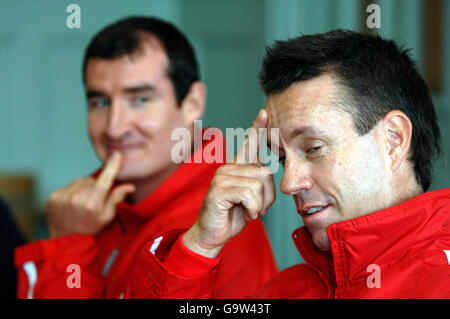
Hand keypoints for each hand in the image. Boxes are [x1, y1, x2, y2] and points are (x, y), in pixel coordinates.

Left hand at [47, 152, 134, 237]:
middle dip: (96, 186)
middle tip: (94, 201)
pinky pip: (69, 186)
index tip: (117, 154)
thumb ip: (117, 199)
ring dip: (84, 188)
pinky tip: (72, 203)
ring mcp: (64, 197)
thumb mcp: (107, 217)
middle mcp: (77, 199)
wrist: (65, 240)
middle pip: (92, 180)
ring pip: (80, 181)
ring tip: (83, 202)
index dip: (112, 166)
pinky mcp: (54, 196)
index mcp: (93, 204)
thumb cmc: (91, 229)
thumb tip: (130, 186)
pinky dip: (72, 191)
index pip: (105, 180)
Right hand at [183, 109, 275, 256]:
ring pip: (258, 184)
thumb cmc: (233, 215)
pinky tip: (245, 213)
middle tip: (258, 207)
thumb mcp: (251, 197)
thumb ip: (259, 182)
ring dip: (260, 204)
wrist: (213, 234)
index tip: (264, 113)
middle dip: (268, 195)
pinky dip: (253, 208)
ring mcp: (222, 176)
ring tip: (249, 210)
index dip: (258, 128)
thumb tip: (268, 170)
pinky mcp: (218, 189)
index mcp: (237, 167)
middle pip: (265, 172)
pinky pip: (249, 194)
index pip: (248, 144)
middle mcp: (228, 167)